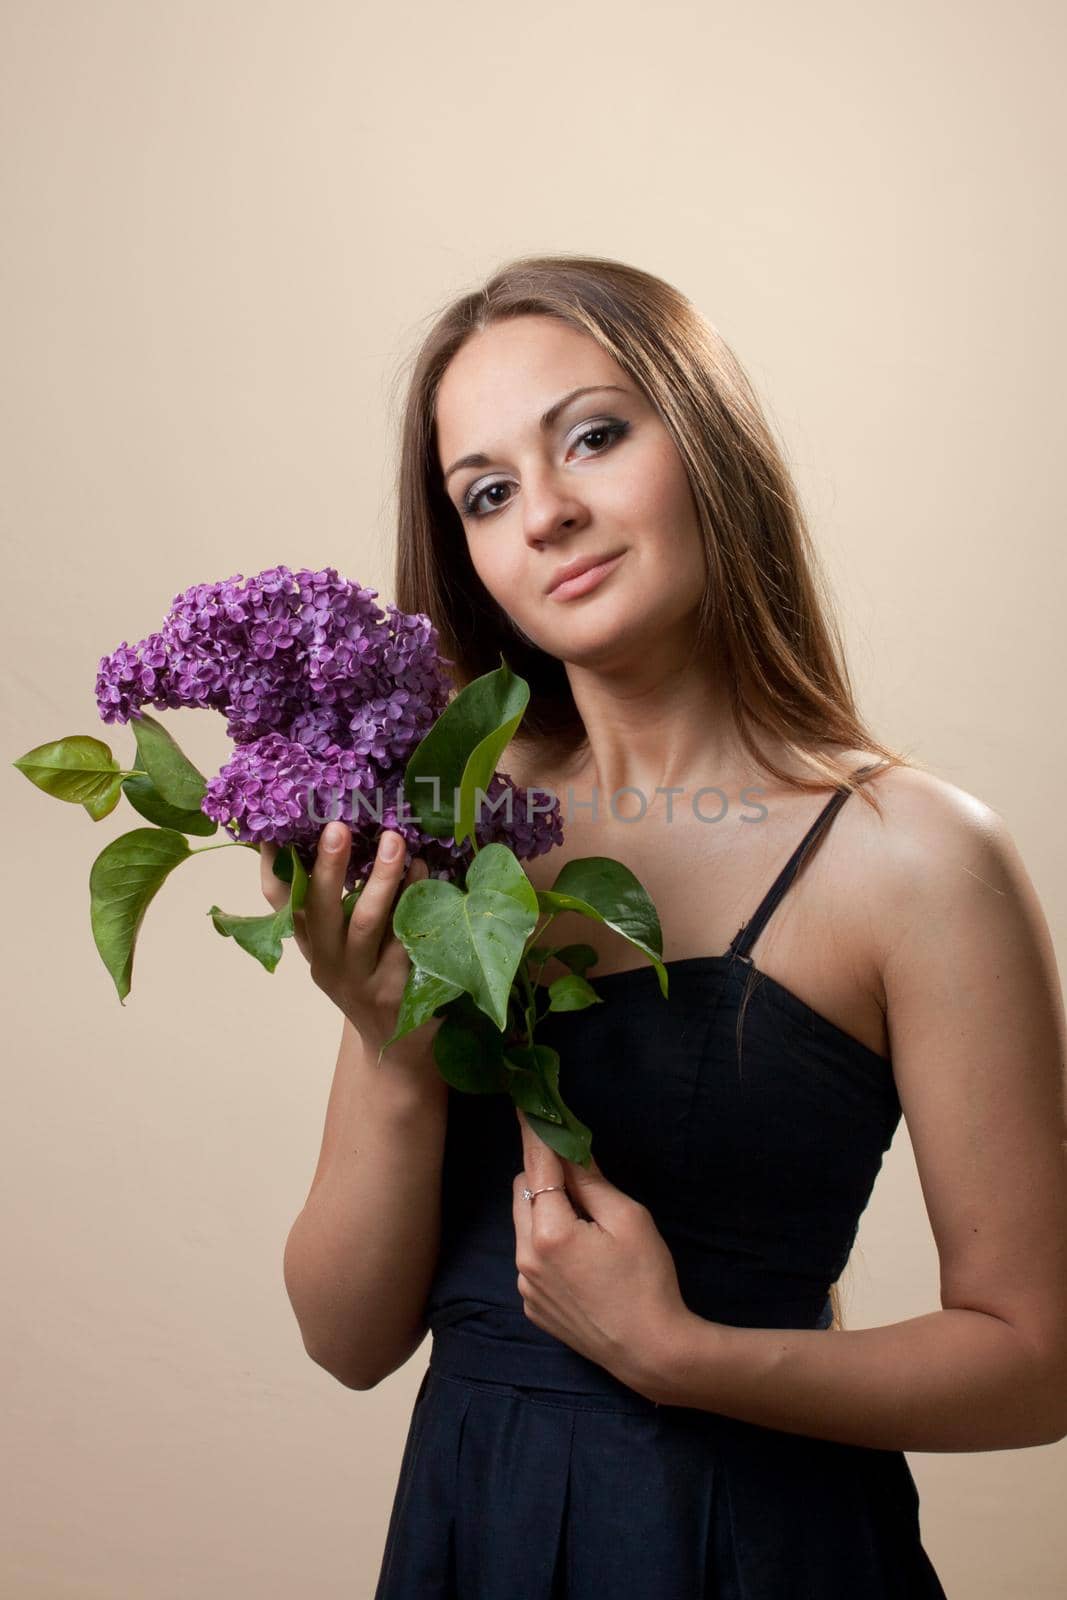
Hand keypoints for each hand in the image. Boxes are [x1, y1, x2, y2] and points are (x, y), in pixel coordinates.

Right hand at [259, 824, 442, 1066]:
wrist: (397, 1046)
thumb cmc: (368, 980)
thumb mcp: (339, 948)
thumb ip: (330, 908)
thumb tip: (332, 838)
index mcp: (309, 947)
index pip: (282, 906)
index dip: (272, 869)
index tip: (271, 831)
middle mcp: (328, 964)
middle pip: (321, 911)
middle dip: (329, 867)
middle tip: (338, 828)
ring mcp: (362, 980)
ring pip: (367, 924)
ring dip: (382, 880)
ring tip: (395, 842)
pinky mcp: (398, 991)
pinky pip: (406, 939)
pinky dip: (415, 902)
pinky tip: (423, 873)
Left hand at [512, 1107, 689, 1400]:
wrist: (652, 1352)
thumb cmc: (648, 1280)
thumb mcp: (628, 1220)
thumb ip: (591, 1182)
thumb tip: (569, 1150)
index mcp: (550, 1232)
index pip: (536, 1167)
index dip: (533, 1134)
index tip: (522, 1104)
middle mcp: (525, 1258)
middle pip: (522, 1194)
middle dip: (543, 1176)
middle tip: (578, 1174)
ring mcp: (525, 1287)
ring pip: (524, 1227)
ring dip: (545, 1212)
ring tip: (587, 1225)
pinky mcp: (532, 1307)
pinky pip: (530, 1260)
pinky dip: (547, 1246)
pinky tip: (583, 1262)